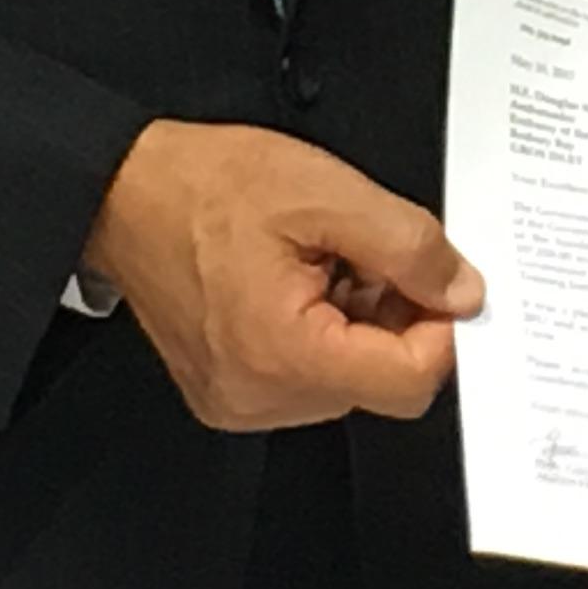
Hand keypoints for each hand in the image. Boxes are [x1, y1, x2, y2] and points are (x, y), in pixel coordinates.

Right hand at [78, 120, 482, 430]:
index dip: (439, 325)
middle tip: (362, 253)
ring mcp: (239, 402)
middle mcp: (258, 397)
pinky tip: (299, 282)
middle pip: (380, 384)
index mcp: (283, 354)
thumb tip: (463, 291)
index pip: (409, 382)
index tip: (434, 277)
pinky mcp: (230, 393)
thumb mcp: (326, 192)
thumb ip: (408, 246)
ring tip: (320, 262)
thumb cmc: (206, 187)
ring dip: (358, 322)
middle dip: (393, 316)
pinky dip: (322, 332)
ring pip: (348, 381)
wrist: (124, 193)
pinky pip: (308, 378)